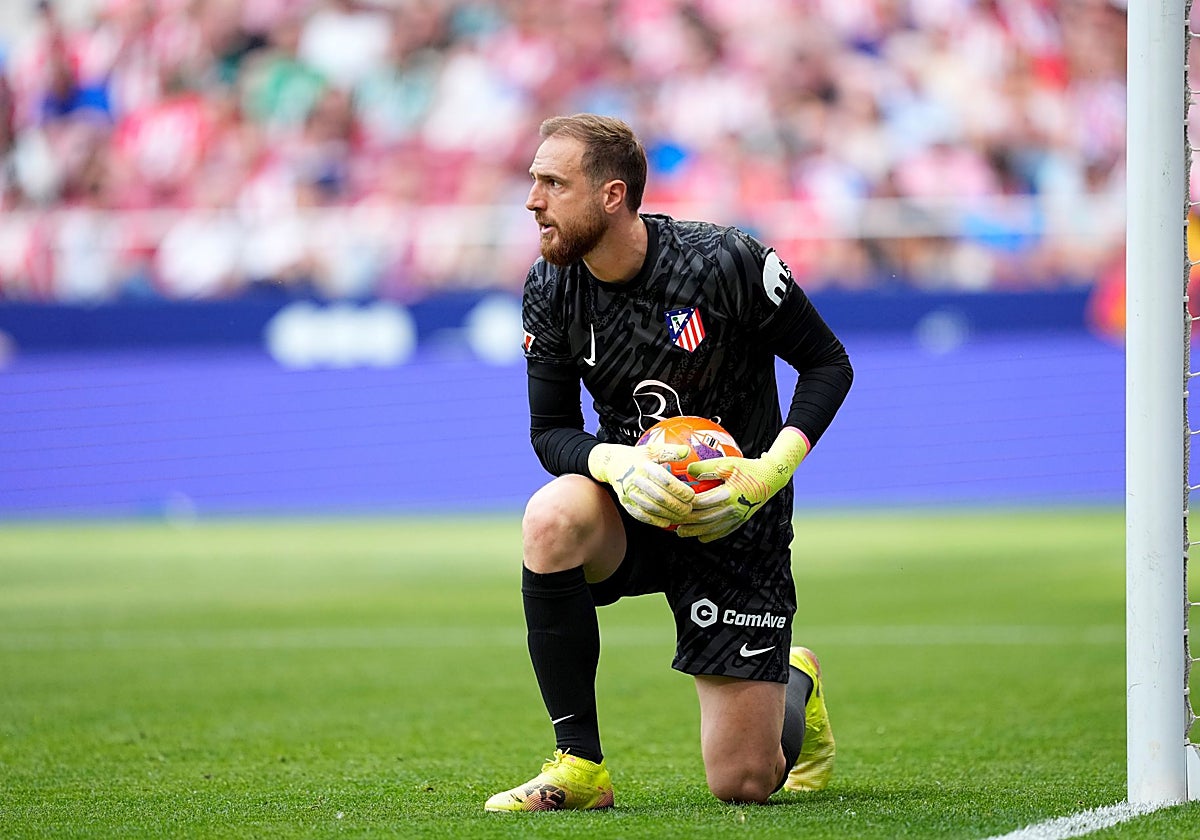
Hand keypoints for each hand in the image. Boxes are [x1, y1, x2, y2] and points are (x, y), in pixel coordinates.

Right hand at [588, 442, 694, 528]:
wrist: (611, 464)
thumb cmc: (635, 456)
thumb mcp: (652, 449)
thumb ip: (670, 451)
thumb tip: (687, 451)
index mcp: (644, 466)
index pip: (666, 481)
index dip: (680, 490)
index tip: (691, 495)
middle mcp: (636, 480)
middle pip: (661, 497)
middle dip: (678, 506)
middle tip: (689, 509)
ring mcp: (630, 493)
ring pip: (652, 509)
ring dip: (669, 515)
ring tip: (681, 516)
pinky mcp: (626, 503)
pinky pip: (641, 515)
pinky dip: (655, 521)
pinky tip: (666, 522)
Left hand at [675, 427, 809, 542]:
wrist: (771, 478)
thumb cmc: (748, 468)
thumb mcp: (728, 463)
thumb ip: (707, 467)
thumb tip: (688, 470)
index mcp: (728, 494)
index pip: (701, 503)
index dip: (686, 505)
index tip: (674, 504)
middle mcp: (732, 509)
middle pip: (704, 519)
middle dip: (686, 522)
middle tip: (671, 522)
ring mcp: (737, 517)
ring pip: (712, 529)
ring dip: (695, 532)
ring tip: (681, 533)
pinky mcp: (741, 521)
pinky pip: (724, 531)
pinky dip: (711, 536)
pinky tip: (700, 537)